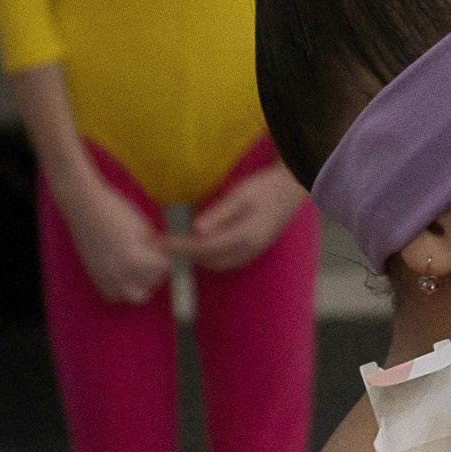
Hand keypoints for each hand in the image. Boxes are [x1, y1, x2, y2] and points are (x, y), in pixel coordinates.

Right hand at [60, 176, 171, 304]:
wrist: (84, 207)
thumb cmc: (117, 212)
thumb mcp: (144, 228)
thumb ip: (155, 248)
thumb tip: (164, 257)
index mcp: (136, 260)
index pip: (163, 270)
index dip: (166, 259)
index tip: (163, 252)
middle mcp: (120, 274)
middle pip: (149, 287)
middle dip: (155, 275)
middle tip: (153, 261)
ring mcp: (105, 277)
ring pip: (131, 297)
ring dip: (138, 287)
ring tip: (138, 270)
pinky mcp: (94, 276)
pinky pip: (111, 295)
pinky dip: (120, 290)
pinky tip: (123, 274)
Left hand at [172, 162, 306, 272]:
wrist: (293, 188)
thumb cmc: (266, 187)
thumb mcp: (241, 195)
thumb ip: (219, 213)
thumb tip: (196, 230)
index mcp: (244, 236)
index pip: (203, 247)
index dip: (178, 246)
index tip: (156, 242)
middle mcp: (249, 249)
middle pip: (209, 260)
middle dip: (185, 254)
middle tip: (163, 244)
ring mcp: (254, 251)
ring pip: (218, 264)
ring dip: (197, 257)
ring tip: (178, 245)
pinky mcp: (256, 249)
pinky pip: (228, 261)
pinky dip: (211, 257)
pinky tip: (203, 245)